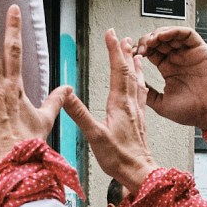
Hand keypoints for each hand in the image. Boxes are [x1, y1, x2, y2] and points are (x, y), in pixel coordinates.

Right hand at [60, 29, 156, 191]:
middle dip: (124, 52)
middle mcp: (130, 104)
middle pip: (128, 71)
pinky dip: (139, 80)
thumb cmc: (118, 157)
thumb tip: (66, 93)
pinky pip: (140, 92)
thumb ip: (79, 113)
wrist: (139, 172)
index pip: (117, 70)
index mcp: (119, 104)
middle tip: (121, 37)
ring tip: (134, 51)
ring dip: (134, 64)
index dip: (113, 50)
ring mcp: (136, 111)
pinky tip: (139, 81)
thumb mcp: (94, 135)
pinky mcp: (139, 119)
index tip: (110, 35)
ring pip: (137, 80)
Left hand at [134, 26, 206, 129]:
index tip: (133, 54)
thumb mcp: (161, 104)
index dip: (140, 50)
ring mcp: (188, 54)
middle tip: (141, 48)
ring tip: (151, 41)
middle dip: (147, 41)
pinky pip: (187, 34)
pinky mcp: (200, 50)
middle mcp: (177, 59)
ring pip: (171, 34)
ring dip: (158, 34)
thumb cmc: (192, 111)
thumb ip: (147, 93)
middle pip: (159, 41)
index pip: (151, 52)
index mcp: (168, 69)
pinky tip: (164, 36)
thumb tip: (132, 85)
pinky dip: (174, 31)